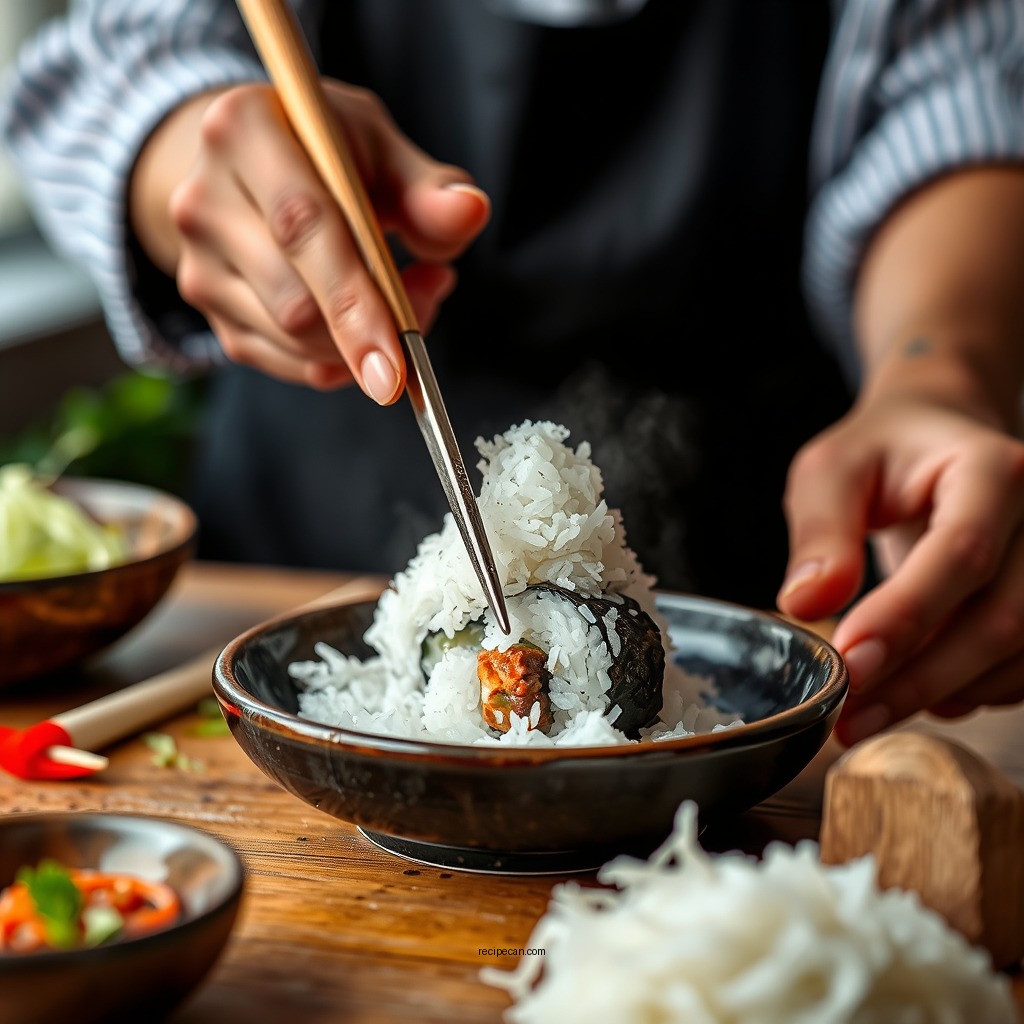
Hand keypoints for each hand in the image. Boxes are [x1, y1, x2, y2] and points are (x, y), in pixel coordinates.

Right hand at [129, 81, 489, 396]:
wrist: (247, 162)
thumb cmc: (325, 151)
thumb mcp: (379, 146)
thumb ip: (428, 187)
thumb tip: (469, 212)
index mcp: (243, 130)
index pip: (303, 227)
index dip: (356, 300)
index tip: (400, 361)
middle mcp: (203, 199)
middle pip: (295, 304)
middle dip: (374, 327)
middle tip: (429, 295)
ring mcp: (197, 262)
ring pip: (292, 342)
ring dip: (362, 341)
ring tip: (400, 292)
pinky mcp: (211, 312)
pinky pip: (286, 363)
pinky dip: (339, 358)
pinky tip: (361, 318)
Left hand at [776, 392, 1023, 744]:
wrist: (942, 440)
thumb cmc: (881, 453)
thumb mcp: (831, 472)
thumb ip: (820, 531)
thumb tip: (806, 603)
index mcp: (992, 469)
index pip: (961, 553)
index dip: (907, 617)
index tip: (849, 665)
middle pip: (1002, 618)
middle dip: (920, 678)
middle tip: (848, 718)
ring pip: (1019, 655)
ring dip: (941, 694)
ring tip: (867, 711)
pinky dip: (969, 691)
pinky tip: (915, 691)